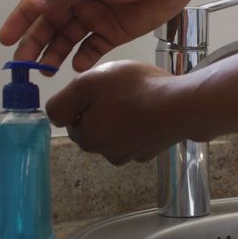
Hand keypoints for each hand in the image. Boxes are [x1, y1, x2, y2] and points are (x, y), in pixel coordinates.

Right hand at [0, 0, 195, 72]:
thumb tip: (32, 2)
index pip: (38, 0)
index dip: (20, 19)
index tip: (6, 39)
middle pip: (51, 24)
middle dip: (35, 44)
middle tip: (22, 65)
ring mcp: (97, 16)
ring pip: (69, 39)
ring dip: (55, 54)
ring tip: (44, 71)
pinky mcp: (115, 32)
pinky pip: (93, 49)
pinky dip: (84, 59)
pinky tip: (76, 68)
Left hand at [45, 60, 185, 164]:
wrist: (182, 106)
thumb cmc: (136, 89)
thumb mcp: (88, 82)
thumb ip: (62, 102)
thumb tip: (55, 117)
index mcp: (87, 137)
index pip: (70, 119)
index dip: (82, 100)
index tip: (100, 89)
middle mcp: (106, 153)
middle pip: (92, 127)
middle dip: (101, 110)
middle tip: (119, 90)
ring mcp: (130, 155)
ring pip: (114, 132)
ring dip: (120, 117)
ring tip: (137, 98)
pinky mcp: (150, 152)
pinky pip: (135, 136)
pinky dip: (139, 124)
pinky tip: (149, 109)